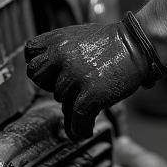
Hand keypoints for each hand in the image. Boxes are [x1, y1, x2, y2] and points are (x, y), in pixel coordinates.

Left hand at [24, 16, 166, 140]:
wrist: (137, 44)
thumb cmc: (110, 42)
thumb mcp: (78, 36)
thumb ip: (60, 51)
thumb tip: (50, 80)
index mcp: (57, 39)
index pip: (30, 53)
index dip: (39, 65)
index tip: (50, 73)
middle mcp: (62, 55)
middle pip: (36, 77)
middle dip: (49, 84)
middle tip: (66, 87)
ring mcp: (75, 75)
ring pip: (60, 99)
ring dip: (72, 104)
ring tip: (87, 102)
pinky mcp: (91, 94)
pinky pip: (76, 119)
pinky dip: (79, 129)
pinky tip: (84, 130)